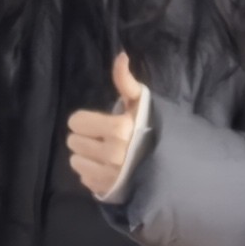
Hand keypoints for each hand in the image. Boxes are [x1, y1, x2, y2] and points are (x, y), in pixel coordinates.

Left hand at [64, 52, 148, 199]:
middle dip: (86, 137)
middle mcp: (112, 153)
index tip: (99, 123)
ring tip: (104, 153)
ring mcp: (109, 174)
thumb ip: (125, 81)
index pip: (76, 122)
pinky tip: (107, 167)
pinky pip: (84, 177)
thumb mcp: (141, 102)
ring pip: (75, 160)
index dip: (86, 121)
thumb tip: (121, 55)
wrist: (171, 165)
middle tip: (103, 138)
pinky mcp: (107, 190)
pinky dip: (92, 172)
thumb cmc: (152, 128)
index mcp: (119, 128)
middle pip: (73, 141)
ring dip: (86, 155)